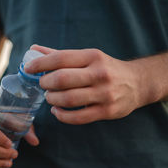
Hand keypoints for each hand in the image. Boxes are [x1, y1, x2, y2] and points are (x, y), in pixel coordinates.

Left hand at [25, 44, 145, 124]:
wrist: (138, 83)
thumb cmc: (105, 69)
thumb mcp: (87, 57)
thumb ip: (60, 55)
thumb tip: (34, 50)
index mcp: (93, 57)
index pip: (60, 58)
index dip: (40, 64)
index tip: (28, 68)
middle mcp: (100, 74)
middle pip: (62, 79)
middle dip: (45, 83)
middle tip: (43, 85)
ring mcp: (104, 94)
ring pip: (68, 99)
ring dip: (52, 99)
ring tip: (50, 98)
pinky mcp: (107, 111)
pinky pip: (77, 118)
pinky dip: (61, 116)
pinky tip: (57, 111)